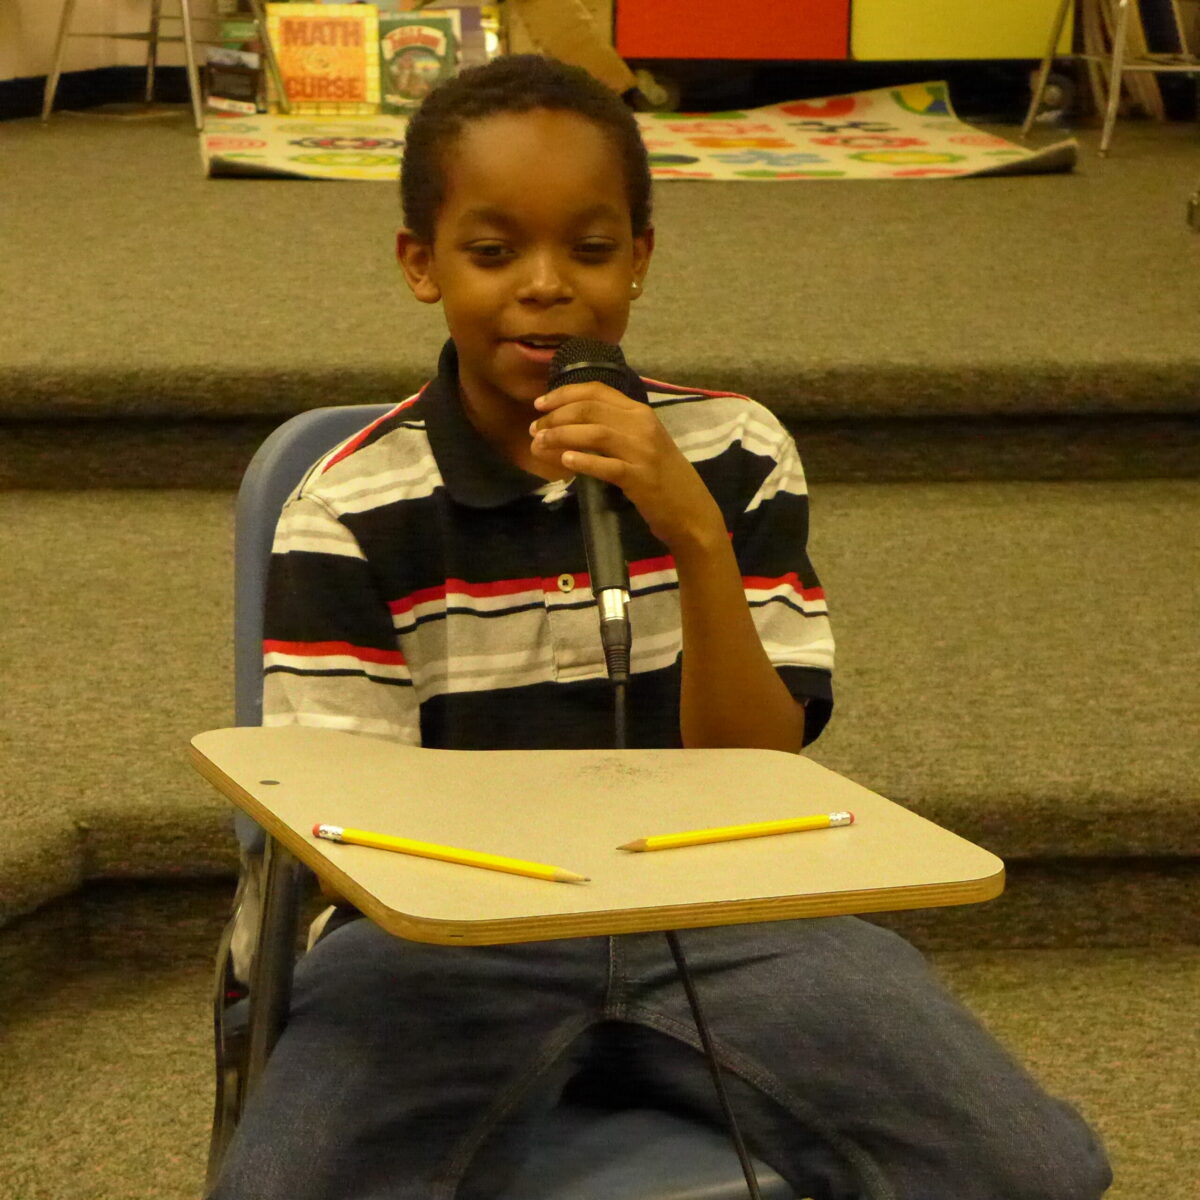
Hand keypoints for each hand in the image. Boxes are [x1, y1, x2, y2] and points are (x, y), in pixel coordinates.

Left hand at [529, 382, 724, 552]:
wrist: (691, 511)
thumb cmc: (662, 478)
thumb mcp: (641, 444)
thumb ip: (613, 429)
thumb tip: (569, 425)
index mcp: (640, 412)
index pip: (597, 391)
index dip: (563, 394)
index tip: (540, 404)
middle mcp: (642, 425)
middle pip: (590, 409)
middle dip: (555, 417)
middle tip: (535, 429)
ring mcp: (643, 451)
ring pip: (595, 433)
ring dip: (561, 436)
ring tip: (540, 444)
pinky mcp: (640, 478)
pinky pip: (606, 465)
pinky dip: (583, 461)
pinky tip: (565, 462)